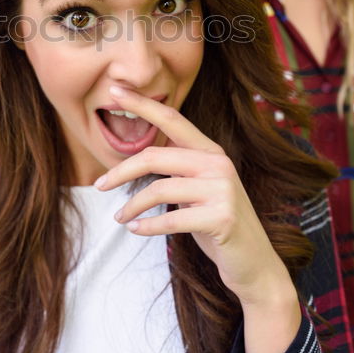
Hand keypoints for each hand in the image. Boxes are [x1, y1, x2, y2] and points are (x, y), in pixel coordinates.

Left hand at [93, 85, 294, 308]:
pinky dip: (147, 226)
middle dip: (121, 171)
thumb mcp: (200, 189)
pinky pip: (171, 219)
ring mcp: (223, 190)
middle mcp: (219, 164)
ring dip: (132, 206)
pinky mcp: (222, 218)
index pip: (172, 119)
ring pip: (159, 189)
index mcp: (211, 152)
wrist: (254, 263)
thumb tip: (137, 159)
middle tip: (99, 185)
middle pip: (155, 156)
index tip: (114, 89)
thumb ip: (178, 170)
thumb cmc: (217, 224)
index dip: (142, 104)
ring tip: (120, 217)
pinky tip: (135, 230)